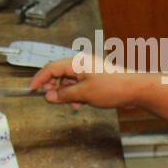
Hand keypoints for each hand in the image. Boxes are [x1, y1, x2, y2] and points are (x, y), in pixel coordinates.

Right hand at [29, 55, 147, 110]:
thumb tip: (49, 96)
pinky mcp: (95, 78)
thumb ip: (64, 95)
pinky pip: (79, 84)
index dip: (39, 78)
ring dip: (65, 92)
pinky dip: (75, 93)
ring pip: (69, 80)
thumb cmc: (113, 87)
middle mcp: (82, 63)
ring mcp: (89, 70)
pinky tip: (78, 104)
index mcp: (77, 63)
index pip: (51, 67)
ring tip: (67, 104)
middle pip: (59, 73)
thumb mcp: (84, 94)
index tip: (31, 89)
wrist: (135, 89)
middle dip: (52, 87)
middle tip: (49, 99)